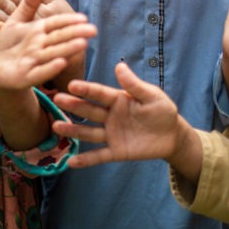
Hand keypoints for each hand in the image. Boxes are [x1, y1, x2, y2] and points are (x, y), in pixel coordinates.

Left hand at [0, 0, 95, 91]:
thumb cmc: (8, 44)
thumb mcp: (16, 21)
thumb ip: (27, 5)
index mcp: (38, 32)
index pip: (56, 24)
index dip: (69, 21)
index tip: (84, 17)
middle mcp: (40, 46)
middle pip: (59, 38)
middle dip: (75, 34)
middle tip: (94, 30)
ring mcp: (34, 62)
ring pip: (53, 53)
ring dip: (67, 49)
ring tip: (83, 44)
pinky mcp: (25, 77)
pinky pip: (39, 72)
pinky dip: (49, 68)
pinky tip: (61, 63)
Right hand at [52, 62, 198, 175]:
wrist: (172, 136)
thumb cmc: (162, 111)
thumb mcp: (152, 96)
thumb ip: (134, 85)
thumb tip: (119, 66)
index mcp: (117, 99)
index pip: (99, 93)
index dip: (86, 89)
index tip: (71, 85)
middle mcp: (110, 116)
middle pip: (89, 110)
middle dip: (73, 105)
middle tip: (57, 99)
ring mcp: (111, 134)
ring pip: (89, 132)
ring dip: (73, 130)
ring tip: (56, 127)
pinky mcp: (116, 151)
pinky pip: (99, 156)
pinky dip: (85, 160)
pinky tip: (70, 162)